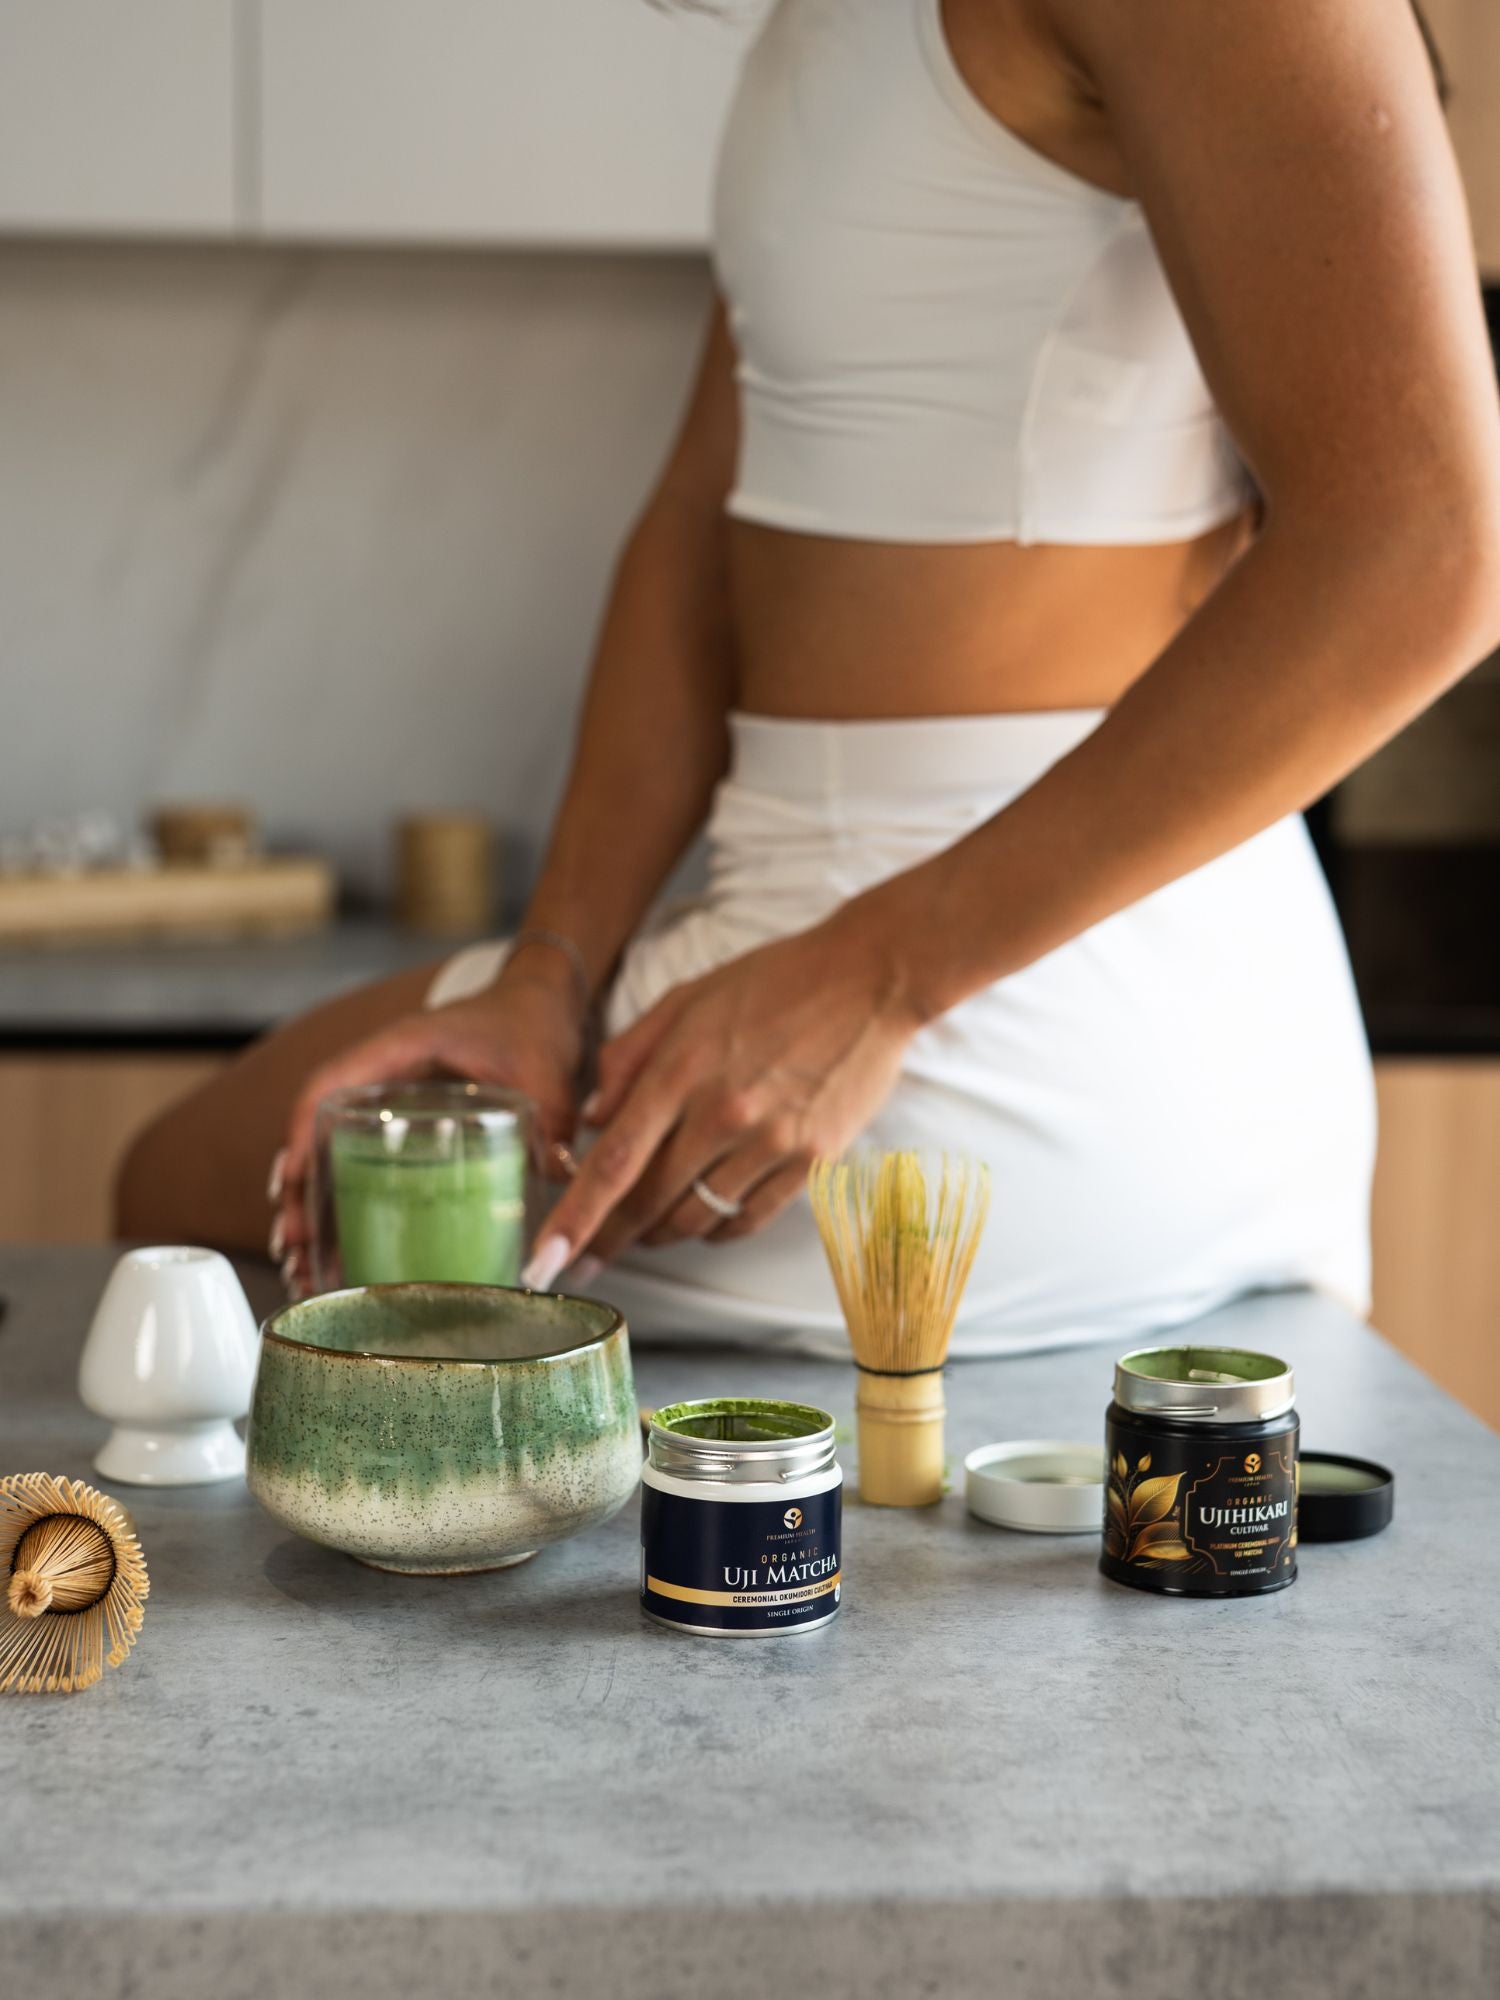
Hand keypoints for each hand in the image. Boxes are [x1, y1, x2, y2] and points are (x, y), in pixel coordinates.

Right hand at [272, 964, 585, 1296]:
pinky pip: (361, 1159)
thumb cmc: (534, 1021)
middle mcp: (382, 1072)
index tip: (291, 1182)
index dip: (303, 1133)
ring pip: (332, 1152)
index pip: (329, 1084)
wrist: (545, 1000)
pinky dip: (346, 1201)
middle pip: (316, 1130)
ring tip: (304, 1265)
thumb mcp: (545, 1071)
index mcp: (402, 1047)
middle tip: (293, 1248)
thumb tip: (564, 1175)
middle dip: (300, 1192)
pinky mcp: (404, 1121)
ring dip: (316, 1205)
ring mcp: (389, 1098)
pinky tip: (341, 1250)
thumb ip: (554, 1118)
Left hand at [523, 910, 921, 1281]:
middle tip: (588, 1256)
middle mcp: (723, 1113)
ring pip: (696, 1217)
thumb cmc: (774, 980)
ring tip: (645, 1231)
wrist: (868, 978)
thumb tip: (592, 1117)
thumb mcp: (686, 999)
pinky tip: (704, 1219)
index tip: (545, 1259)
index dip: (575, 1217)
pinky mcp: (812, 1160)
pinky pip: (748, 1218)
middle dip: (610, 1238)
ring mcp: (771, 1141)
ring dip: (661, 1234)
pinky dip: (716, 1230)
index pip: (614, 1160)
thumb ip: (629, 1056)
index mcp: (682, 1070)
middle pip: (649, 1201)